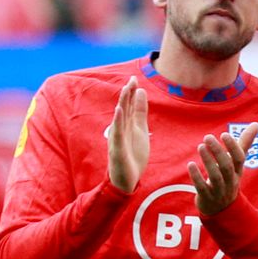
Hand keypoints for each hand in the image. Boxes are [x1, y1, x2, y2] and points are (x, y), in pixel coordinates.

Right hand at [108, 76, 148, 192]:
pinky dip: (118, 122)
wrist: (127, 180)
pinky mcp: (117, 150)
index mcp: (128, 125)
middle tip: (131, 80)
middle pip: (124, 110)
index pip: (129, 107)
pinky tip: (119, 111)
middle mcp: (121, 130)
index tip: (134, 78)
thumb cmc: (132, 154)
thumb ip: (140, 112)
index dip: (131, 93)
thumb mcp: (140, 130)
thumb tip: (140, 92)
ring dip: (122, 104)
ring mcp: (118, 139)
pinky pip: (117, 134)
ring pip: (120, 119)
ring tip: (125, 91)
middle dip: (127, 95)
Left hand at [188, 122, 257, 214]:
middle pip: (226, 166)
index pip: (239, 159)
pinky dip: (196, 176)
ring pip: (215, 176)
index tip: (224, 134)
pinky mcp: (207, 197)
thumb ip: (244, 143)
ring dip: (207, 161)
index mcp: (238, 171)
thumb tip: (257, 124)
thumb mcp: (237, 163)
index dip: (233, 147)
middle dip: (218, 151)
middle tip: (208, 137)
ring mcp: (219, 190)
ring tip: (200, 146)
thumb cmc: (229, 178)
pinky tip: (191, 164)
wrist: (222, 209)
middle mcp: (230, 181)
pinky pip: (202, 187)